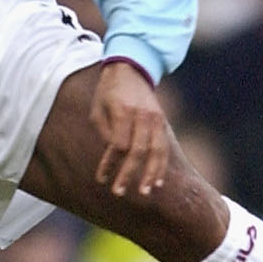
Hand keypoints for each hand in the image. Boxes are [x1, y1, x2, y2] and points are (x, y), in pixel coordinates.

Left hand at [91, 58, 167, 198]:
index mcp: (123, 110)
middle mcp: (142, 115)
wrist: (130, 69)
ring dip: (151, 173)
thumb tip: (114, 158)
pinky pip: (164, 147)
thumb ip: (105, 133)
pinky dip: (162, 165)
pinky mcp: (162, 121)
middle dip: (129, 174)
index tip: (102, 179)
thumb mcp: (98, 110)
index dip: (110, 164)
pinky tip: (158, 181)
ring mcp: (155, 118)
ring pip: (157, 151)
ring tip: (145, 192)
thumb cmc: (108, 93)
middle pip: (138, 150)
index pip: (118, 144)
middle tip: (119, 192)